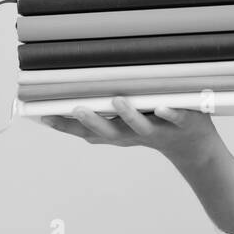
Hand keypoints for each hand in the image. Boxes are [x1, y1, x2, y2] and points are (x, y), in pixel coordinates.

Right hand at [39, 98, 220, 165]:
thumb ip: (102, 107)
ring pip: (141, 125)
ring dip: (128, 115)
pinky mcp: (182, 122)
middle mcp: (134, 134)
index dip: (63, 126)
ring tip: (117, 101)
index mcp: (117, 132)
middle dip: (92, 121)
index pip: (85, 131)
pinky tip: (164, 107)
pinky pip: (175, 118)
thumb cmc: (153, 124)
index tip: (40, 115)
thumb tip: (73, 87)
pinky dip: (169, 114)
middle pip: (109, 132)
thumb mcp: (124, 120)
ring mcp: (158, 129)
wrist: (193, 145)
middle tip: (75, 108)